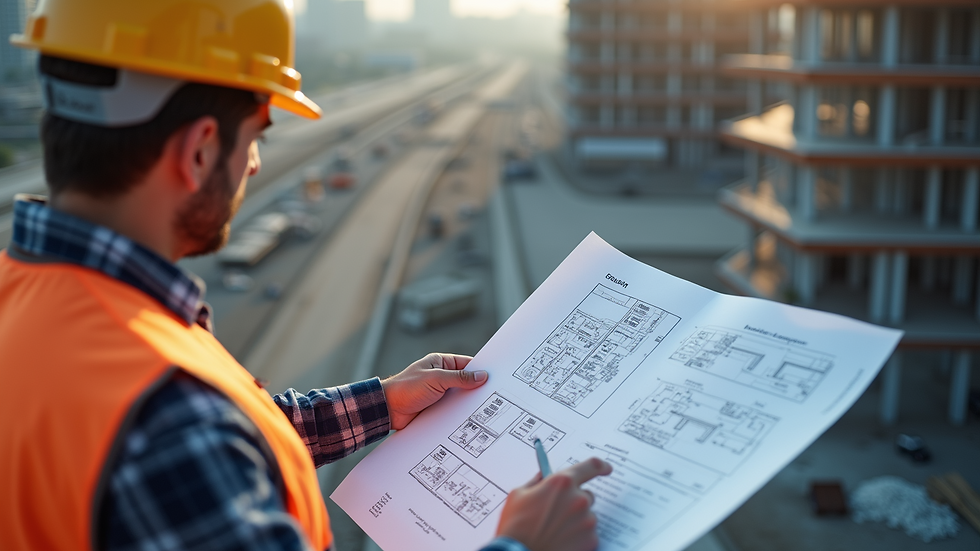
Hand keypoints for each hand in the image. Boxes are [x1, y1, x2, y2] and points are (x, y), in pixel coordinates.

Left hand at [380, 353, 487, 429]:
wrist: (387, 409)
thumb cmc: (406, 388)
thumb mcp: (436, 379)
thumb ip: (459, 378)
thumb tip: (481, 376)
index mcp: (440, 363)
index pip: (466, 364)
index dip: (480, 370)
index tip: (494, 377)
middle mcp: (440, 377)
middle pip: (465, 382)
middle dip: (476, 388)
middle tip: (493, 395)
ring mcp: (439, 393)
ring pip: (459, 397)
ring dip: (468, 403)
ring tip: (485, 409)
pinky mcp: (436, 408)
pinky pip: (452, 410)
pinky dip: (460, 414)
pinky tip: (470, 419)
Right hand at [495, 457, 612, 550]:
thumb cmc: (516, 526)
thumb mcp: (518, 495)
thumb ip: (536, 482)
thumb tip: (543, 477)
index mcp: (562, 483)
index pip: (591, 466)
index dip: (601, 465)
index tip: (606, 468)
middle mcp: (579, 499)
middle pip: (586, 495)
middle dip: (574, 501)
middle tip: (557, 513)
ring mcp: (587, 521)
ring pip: (587, 516)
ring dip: (576, 520)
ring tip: (555, 530)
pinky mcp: (591, 540)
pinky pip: (589, 534)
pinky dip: (578, 537)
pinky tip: (561, 541)